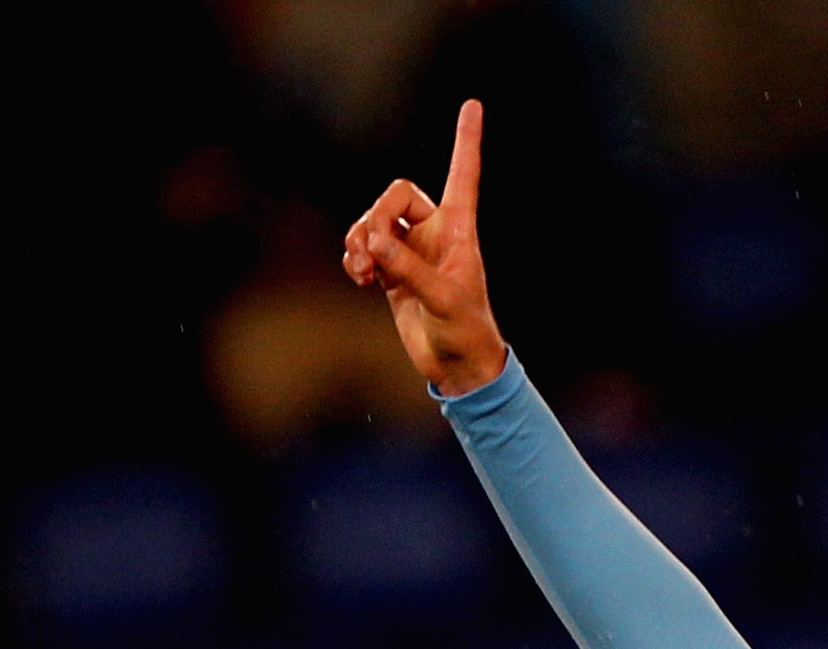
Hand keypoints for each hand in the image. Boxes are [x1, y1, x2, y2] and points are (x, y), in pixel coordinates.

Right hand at [341, 100, 507, 396]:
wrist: (456, 366)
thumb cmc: (464, 329)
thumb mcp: (441, 298)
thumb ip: (406, 267)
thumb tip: (372, 240)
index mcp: (459, 230)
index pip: (464, 175)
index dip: (466, 140)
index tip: (472, 104)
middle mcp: (434, 233)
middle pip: (396, 195)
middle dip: (375, 216)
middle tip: (369, 251)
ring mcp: (410, 252)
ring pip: (374, 222)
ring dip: (359, 240)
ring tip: (360, 270)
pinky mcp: (392, 273)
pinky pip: (364, 249)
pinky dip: (354, 258)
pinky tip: (358, 277)